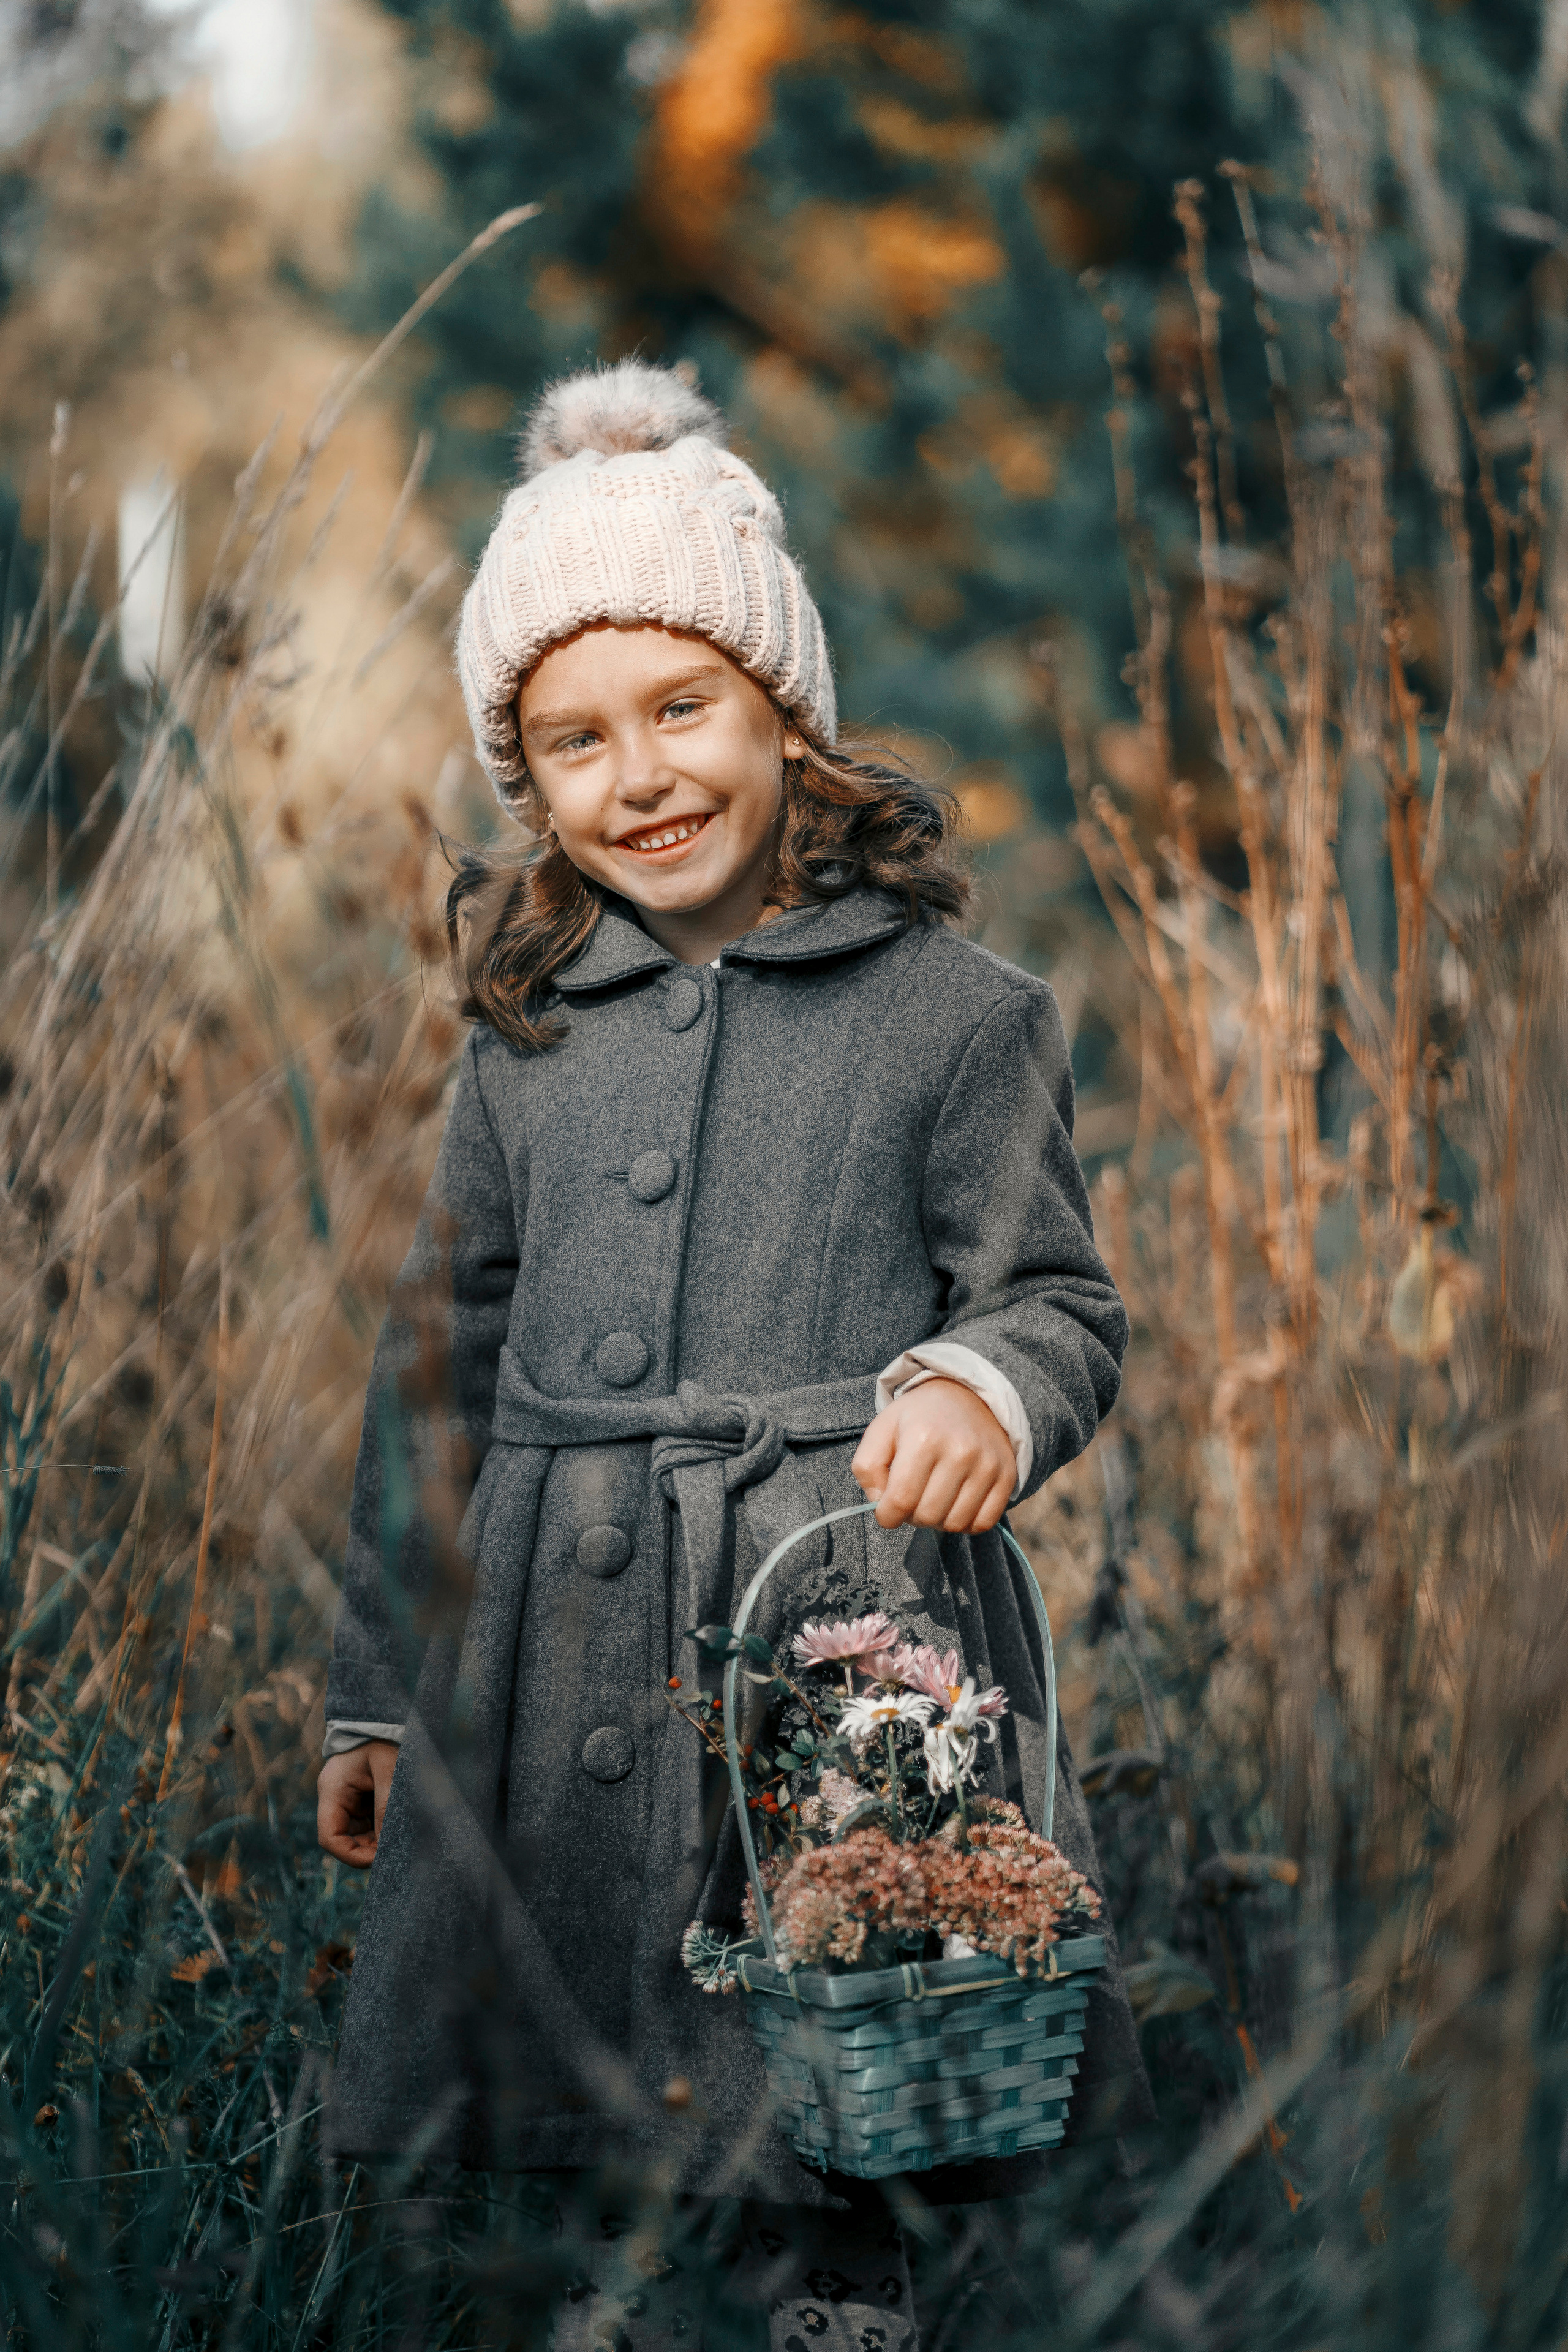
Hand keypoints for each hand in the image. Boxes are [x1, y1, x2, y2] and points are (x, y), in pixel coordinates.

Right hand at [317, 1740, 398, 1867]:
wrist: (385, 1714)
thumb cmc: (384, 1736)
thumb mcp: (388, 1768)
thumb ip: (386, 1804)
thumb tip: (387, 1844)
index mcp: (332, 1791)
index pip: (330, 1837)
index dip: (351, 1855)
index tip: (378, 1860)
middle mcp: (336, 1798)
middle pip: (344, 1839)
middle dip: (368, 1849)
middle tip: (395, 1852)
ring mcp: (349, 1798)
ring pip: (358, 1833)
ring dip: (377, 1840)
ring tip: (400, 1840)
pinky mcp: (362, 1796)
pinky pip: (368, 1822)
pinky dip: (382, 1828)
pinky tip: (399, 1827)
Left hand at [852, 1377, 1014, 1534]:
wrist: (965, 1396)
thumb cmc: (917, 1418)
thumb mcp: (880, 1431)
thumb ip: (867, 1469)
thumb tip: (881, 1504)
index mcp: (923, 1438)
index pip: (900, 1500)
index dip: (887, 1516)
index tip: (887, 1510)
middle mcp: (960, 1451)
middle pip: (927, 1516)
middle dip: (911, 1516)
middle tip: (912, 1498)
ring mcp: (987, 1465)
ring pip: (955, 1524)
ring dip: (938, 1520)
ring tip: (933, 1497)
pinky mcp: (1006, 1476)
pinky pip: (982, 1523)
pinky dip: (965, 1522)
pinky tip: (955, 1503)